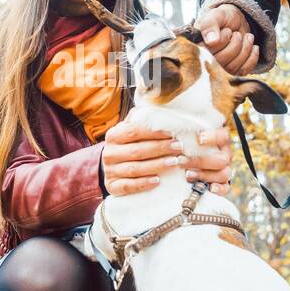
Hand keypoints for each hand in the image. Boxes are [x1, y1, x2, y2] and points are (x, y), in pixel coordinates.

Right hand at [100, 122, 232, 196]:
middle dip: (161, 148)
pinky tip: (158, 181)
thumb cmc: (128, 146)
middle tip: (180, 148)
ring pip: (135, 169)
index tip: (173, 132)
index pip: (134, 131)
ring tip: (175, 163)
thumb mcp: (130, 131)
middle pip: (137, 151)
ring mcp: (110, 171)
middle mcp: (109, 153)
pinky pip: (128, 186)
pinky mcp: (113, 186)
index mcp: (114, 135)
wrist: (111, 168)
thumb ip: (140, 120)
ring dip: (157, 165)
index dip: (154, 132)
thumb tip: (157, 104)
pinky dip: (143, 184)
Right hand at [193, 3, 258, 74]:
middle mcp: (205, 61)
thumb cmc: (223, 18)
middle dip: (235, 44)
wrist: (236, 21)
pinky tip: (253, 47)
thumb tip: (211, 41)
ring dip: (245, 49)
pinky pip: (243, 71)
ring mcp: (220, 69)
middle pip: (221, 61)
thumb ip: (210, 24)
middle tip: (236, 34)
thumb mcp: (216, 15)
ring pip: (232, 67)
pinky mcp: (232, 72)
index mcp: (198, 47)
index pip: (208, 52)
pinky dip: (252, 58)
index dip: (222, 41)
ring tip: (247, 37)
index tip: (227, 30)